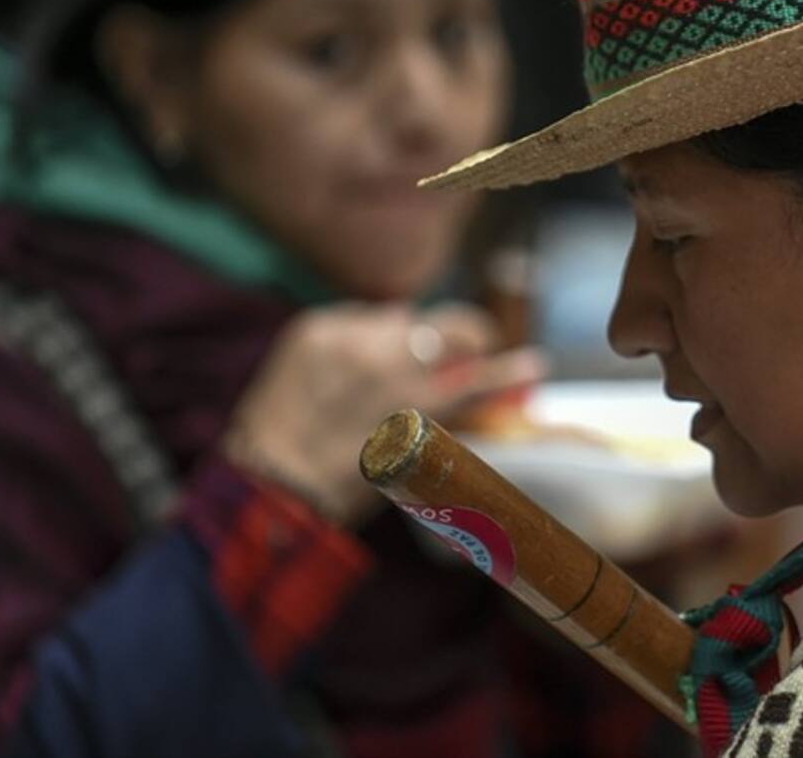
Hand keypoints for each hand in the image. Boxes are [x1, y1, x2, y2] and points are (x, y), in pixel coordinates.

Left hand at [225, 301, 545, 525]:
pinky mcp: (314, 327)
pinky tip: (359, 362)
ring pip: (403, 317)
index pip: (475, 377)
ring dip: (410, 336)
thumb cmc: (344, 486)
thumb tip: (478, 391)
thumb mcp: (409, 459)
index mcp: (407, 408)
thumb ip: (443, 417)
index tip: (536, 364)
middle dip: (469, 334)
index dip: (509, 370)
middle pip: (448, 326)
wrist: (266, 484)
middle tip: (478, 343)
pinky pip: (361, 318)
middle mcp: (381, 363)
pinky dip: (369, 336)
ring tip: (396, 364)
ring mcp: (344, 339)